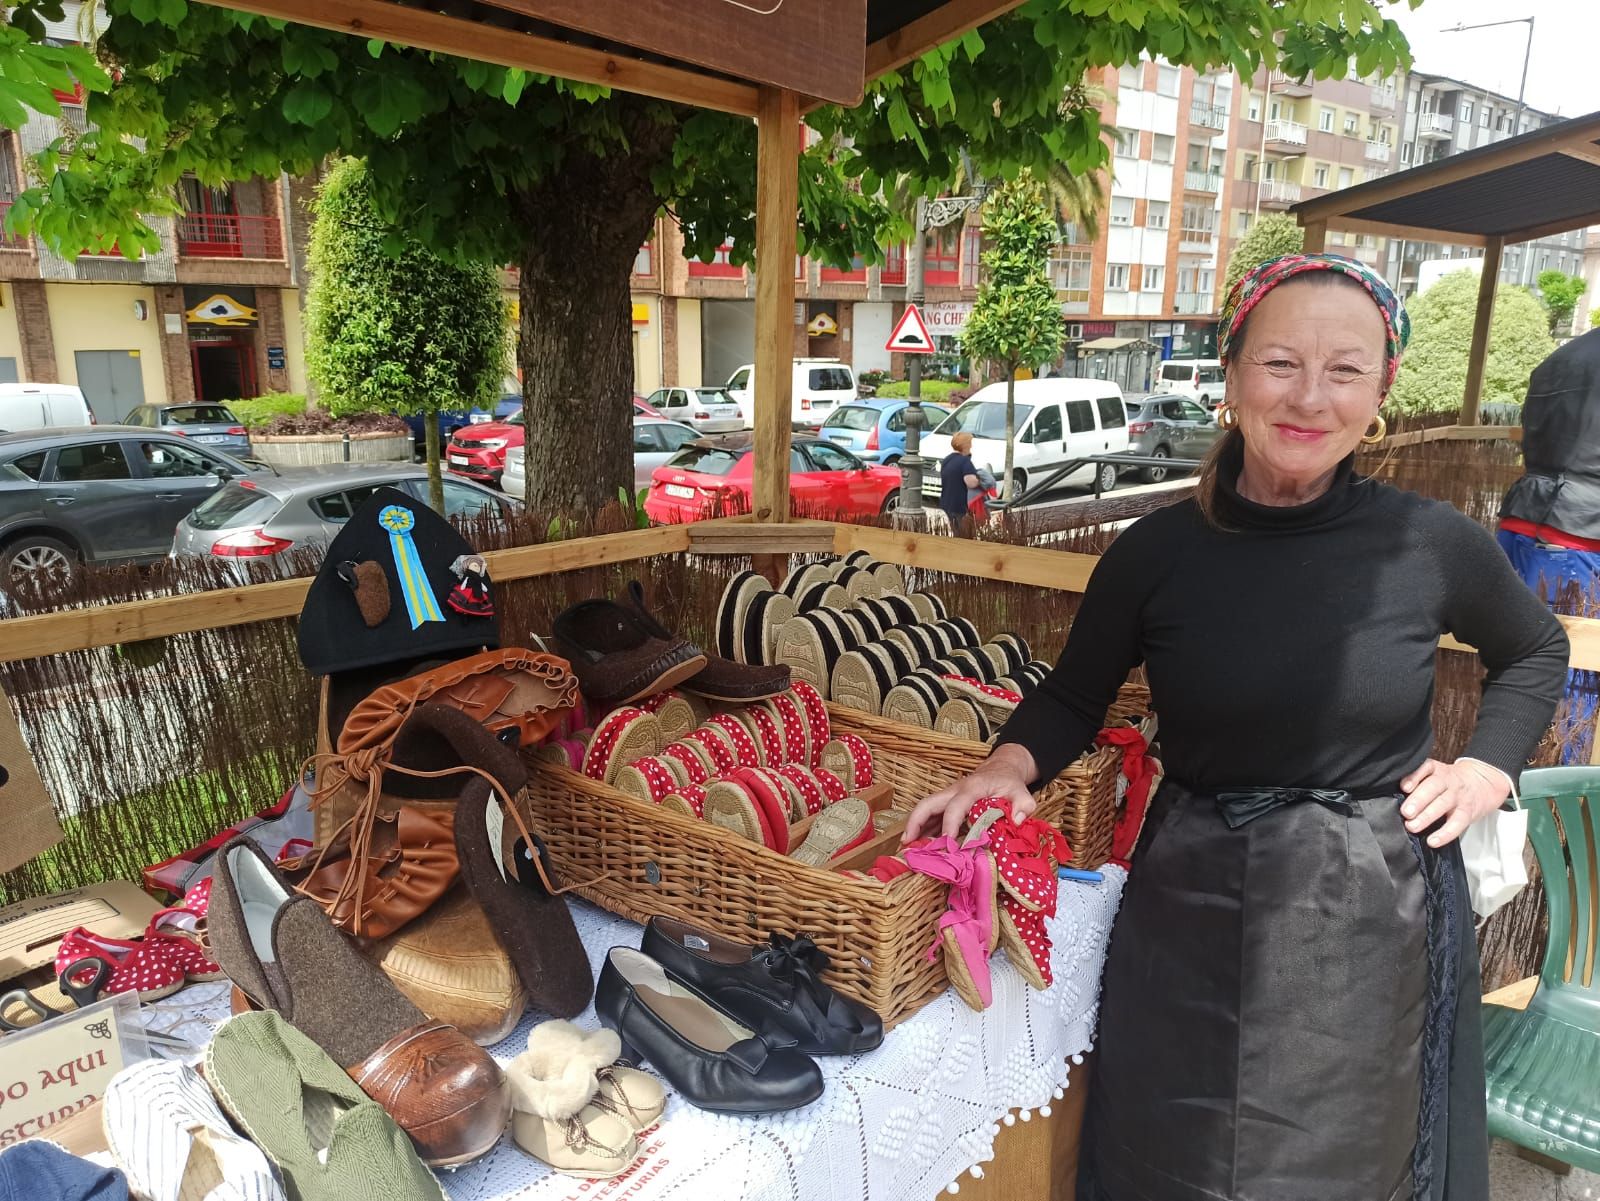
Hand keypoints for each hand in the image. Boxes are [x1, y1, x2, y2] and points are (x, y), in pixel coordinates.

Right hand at [903, 742, 1038, 842]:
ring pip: (925, 810)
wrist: (1002, 770)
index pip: (955, 806)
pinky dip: (924, 831)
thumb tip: (1016, 820)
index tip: (947, 845)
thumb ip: (1023, 805)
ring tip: (908, 849)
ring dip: (915, 828)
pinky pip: (932, 817)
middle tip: (907, 844)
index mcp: (971, 788)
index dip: (949, 825)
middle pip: (928, 804)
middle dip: (915, 822)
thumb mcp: (1022, 792)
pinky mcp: (948, 805)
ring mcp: (949, 798)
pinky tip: (922, 847)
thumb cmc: (1009, 782)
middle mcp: (954, 791)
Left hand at [1399, 758, 1509, 847]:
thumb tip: (1392, 795)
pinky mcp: (1467, 812)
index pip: (1425, 768)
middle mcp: (1447, 781)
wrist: (1482, 782)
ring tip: (1412, 826)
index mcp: (1436, 770)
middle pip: (1433, 788)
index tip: (1403, 786)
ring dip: (1427, 817)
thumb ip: (1417, 781)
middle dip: (1418, 800)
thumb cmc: (1449, 782)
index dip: (1415, 776)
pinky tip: (1433, 841)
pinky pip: (1457, 823)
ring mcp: (1458, 797)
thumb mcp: (1435, 774)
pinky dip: (1445, 834)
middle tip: (1405, 812)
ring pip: (1443, 804)